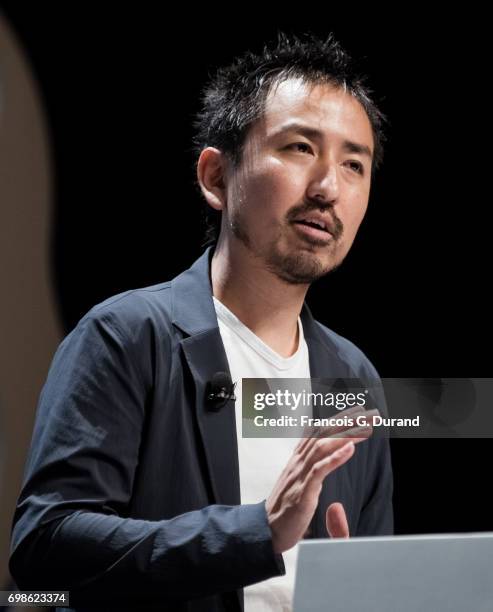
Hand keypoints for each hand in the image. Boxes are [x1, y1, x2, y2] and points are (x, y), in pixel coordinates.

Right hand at [266, 408, 376, 553]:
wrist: (263, 530)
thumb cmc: (282, 511)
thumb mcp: (297, 483)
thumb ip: (311, 470)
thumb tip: (326, 461)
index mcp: (297, 461)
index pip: (318, 433)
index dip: (337, 421)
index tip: (356, 413)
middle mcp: (298, 463)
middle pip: (323, 435)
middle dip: (347, 423)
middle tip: (369, 415)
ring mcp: (299, 476)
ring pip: (323, 447)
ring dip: (346, 435)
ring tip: (365, 427)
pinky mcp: (303, 492)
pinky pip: (320, 470)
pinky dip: (335, 458)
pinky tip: (350, 448)